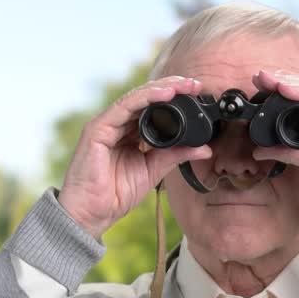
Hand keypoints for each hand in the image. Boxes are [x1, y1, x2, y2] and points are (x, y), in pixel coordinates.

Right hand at [57, 76, 214, 237]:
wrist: (93, 213)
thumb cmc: (117, 194)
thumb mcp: (154, 170)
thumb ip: (176, 155)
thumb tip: (204, 148)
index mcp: (129, 133)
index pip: (152, 108)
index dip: (174, 99)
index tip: (197, 94)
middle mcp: (117, 125)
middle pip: (145, 98)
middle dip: (171, 88)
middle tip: (194, 84)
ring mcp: (106, 125)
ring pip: (136, 98)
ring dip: (161, 89)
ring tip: (183, 85)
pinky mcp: (97, 129)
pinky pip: (124, 107)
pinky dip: (145, 98)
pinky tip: (164, 94)